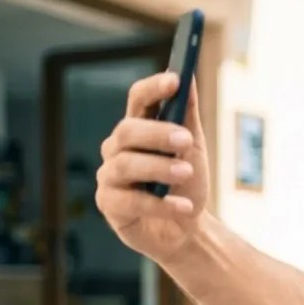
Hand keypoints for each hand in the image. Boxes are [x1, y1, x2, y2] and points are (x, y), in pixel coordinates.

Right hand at [96, 72, 209, 263]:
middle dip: (158, 133)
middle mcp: (117, 149)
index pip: (138, 100)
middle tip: (186, 140)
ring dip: (160, 168)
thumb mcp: (193, 149)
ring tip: (187, 173)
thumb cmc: (186, 184)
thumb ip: (188, 115)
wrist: (187, 229)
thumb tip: (188, 76)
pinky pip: (130, 201)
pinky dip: (161, 204)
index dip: (153, 88)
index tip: (175, 81)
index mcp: (139, 129)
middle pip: (128, 130)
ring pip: (126, 165)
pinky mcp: (110, 206)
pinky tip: (185, 207)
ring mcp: (110, 177)